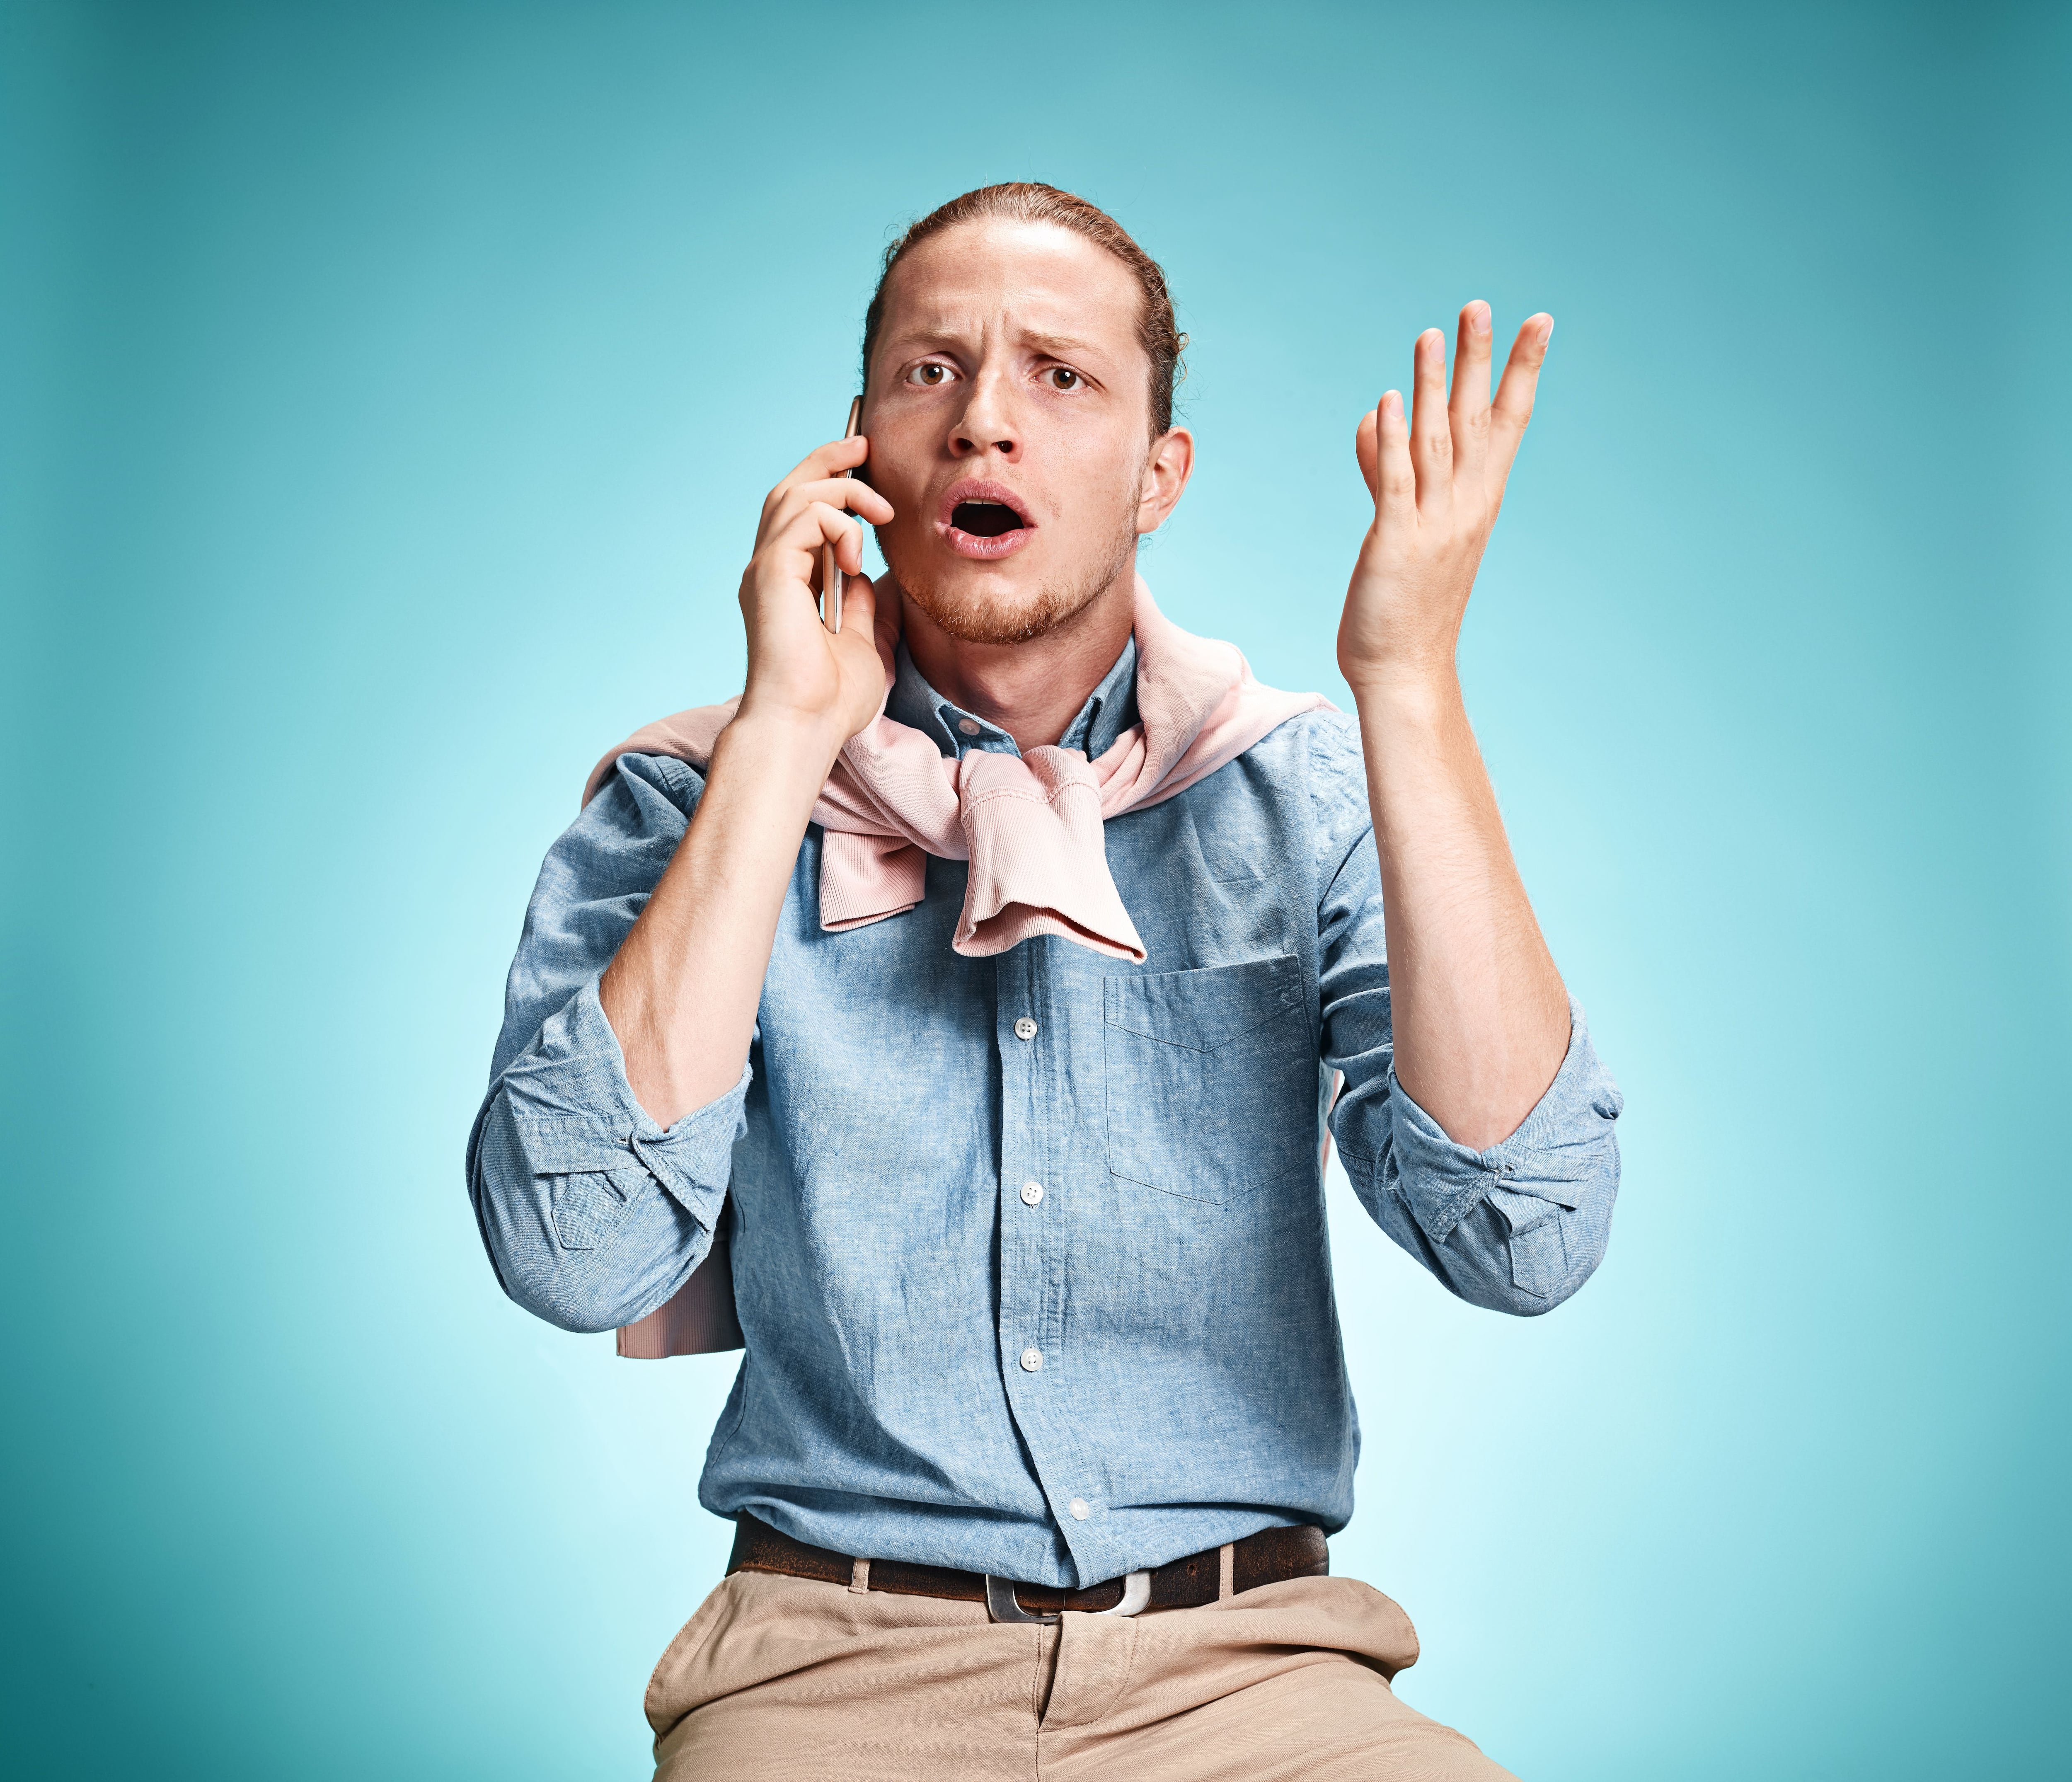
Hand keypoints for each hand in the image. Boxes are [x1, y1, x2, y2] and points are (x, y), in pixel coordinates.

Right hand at [735, 434, 896, 752]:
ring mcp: (766, 570)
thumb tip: (874, 576)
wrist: (805, 726)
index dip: (828, 483)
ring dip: (842, 490)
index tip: (864, 466)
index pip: (800, 515)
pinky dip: (838, 524)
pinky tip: (856, 559)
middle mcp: (769, 571)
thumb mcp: (863, 642)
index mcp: (786, 585)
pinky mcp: (771, 573)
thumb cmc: (831, 700)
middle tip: (863, 445)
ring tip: (880, 511)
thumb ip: (863, 605)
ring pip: (794, 494)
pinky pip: (805, 517)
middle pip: (789, 490)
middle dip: (827, 461)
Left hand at [1338, 303, 1551, 694]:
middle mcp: (1464, 507)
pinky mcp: (1395, 542)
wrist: (1404, 671)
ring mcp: (1432, 524)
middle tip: (1481, 305)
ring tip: (1433, 331)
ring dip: (1434, 385)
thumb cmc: (1406, 604)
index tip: (1538, 322)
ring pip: (1436, 442)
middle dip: (1481, 361)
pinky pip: (1396, 483)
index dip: (1523, 371)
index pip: (1508, 424)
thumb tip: (1376, 420)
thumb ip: (1388, 469)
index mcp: (1477, 503)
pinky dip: (1392, 441)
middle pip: (1477, 420)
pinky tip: (1388, 400)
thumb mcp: (1402, 526)